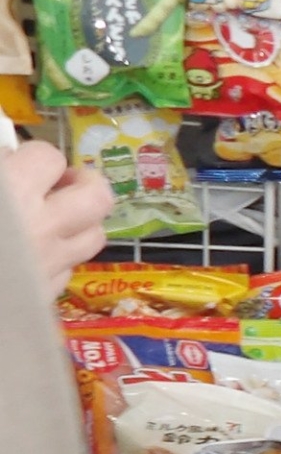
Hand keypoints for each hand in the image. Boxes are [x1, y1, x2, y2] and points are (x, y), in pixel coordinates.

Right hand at [4, 142, 113, 297]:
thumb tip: (3, 159)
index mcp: (14, 190)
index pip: (48, 157)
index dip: (33, 156)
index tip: (15, 161)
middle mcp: (44, 227)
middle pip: (97, 196)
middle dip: (82, 183)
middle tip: (57, 183)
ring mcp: (49, 264)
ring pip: (95, 236)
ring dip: (80, 221)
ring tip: (54, 218)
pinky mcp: (44, 297)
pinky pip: (69, 270)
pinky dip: (60, 257)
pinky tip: (35, 254)